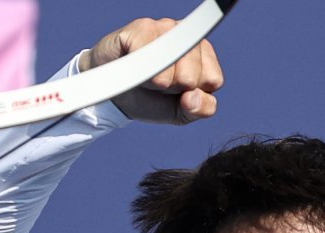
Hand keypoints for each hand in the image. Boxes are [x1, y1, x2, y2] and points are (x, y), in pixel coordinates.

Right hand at [79, 18, 222, 124]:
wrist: (112, 96)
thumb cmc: (148, 98)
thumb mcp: (179, 113)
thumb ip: (201, 109)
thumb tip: (194, 96)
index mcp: (203, 55)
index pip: (212, 80)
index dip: (191, 94)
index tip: (176, 93)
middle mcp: (188, 36)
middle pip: (191, 75)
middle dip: (171, 89)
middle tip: (157, 85)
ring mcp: (166, 28)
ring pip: (171, 66)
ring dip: (154, 82)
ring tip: (145, 76)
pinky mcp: (143, 27)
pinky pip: (149, 54)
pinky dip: (138, 71)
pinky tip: (132, 66)